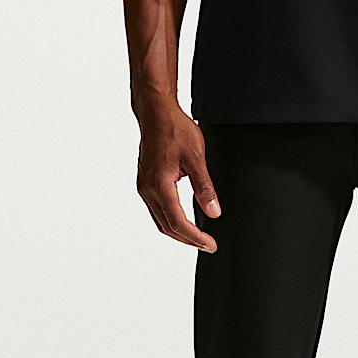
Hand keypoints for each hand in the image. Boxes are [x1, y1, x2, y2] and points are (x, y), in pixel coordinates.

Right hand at [135, 103, 220, 251]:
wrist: (156, 113)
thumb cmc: (175, 129)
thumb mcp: (196, 157)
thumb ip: (205, 187)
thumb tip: (213, 212)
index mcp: (159, 185)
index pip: (178, 222)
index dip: (196, 238)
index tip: (210, 244)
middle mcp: (147, 189)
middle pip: (166, 227)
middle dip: (188, 239)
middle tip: (208, 244)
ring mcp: (144, 186)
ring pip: (160, 220)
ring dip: (178, 231)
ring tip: (198, 236)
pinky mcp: (145, 182)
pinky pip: (156, 209)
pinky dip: (170, 219)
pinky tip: (183, 219)